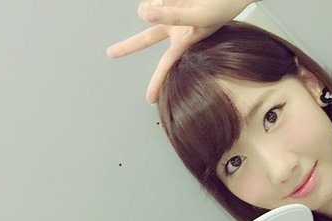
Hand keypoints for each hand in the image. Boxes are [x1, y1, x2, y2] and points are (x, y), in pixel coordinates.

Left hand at [108, 0, 256, 102]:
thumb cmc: (221, 7)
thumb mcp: (198, 17)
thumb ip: (172, 16)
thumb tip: (144, 14)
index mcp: (185, 41)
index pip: (166, 64)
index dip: (157, 82)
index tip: (150, 99)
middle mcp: (175, 29)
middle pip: (146, 39)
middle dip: (128, 46)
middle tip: (111, 53)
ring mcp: (169, 13)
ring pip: (147, 10)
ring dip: (158, 8)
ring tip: (180, 3)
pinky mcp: (168, 0)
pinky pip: (155, 0)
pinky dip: (160, 1)